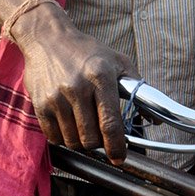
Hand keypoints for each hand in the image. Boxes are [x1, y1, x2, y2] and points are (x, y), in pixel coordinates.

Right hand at [11, 3, 133, 163]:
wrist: (47, 38)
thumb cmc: (86, 51)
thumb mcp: (117, 61)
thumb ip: (137, 89)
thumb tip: (155, 119)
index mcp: (100, 77)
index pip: (110, 124)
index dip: (116, 147)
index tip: (119, 157)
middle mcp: (77, 87)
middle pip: (90, 138)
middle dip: (98, 143)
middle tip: (100, 135)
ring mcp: (56, 97)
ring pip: (72, 141)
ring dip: (80, 141)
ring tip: (83, 126)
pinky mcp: (40, 104)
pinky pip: (54, 137)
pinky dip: (63, 137)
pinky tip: (68, 124)